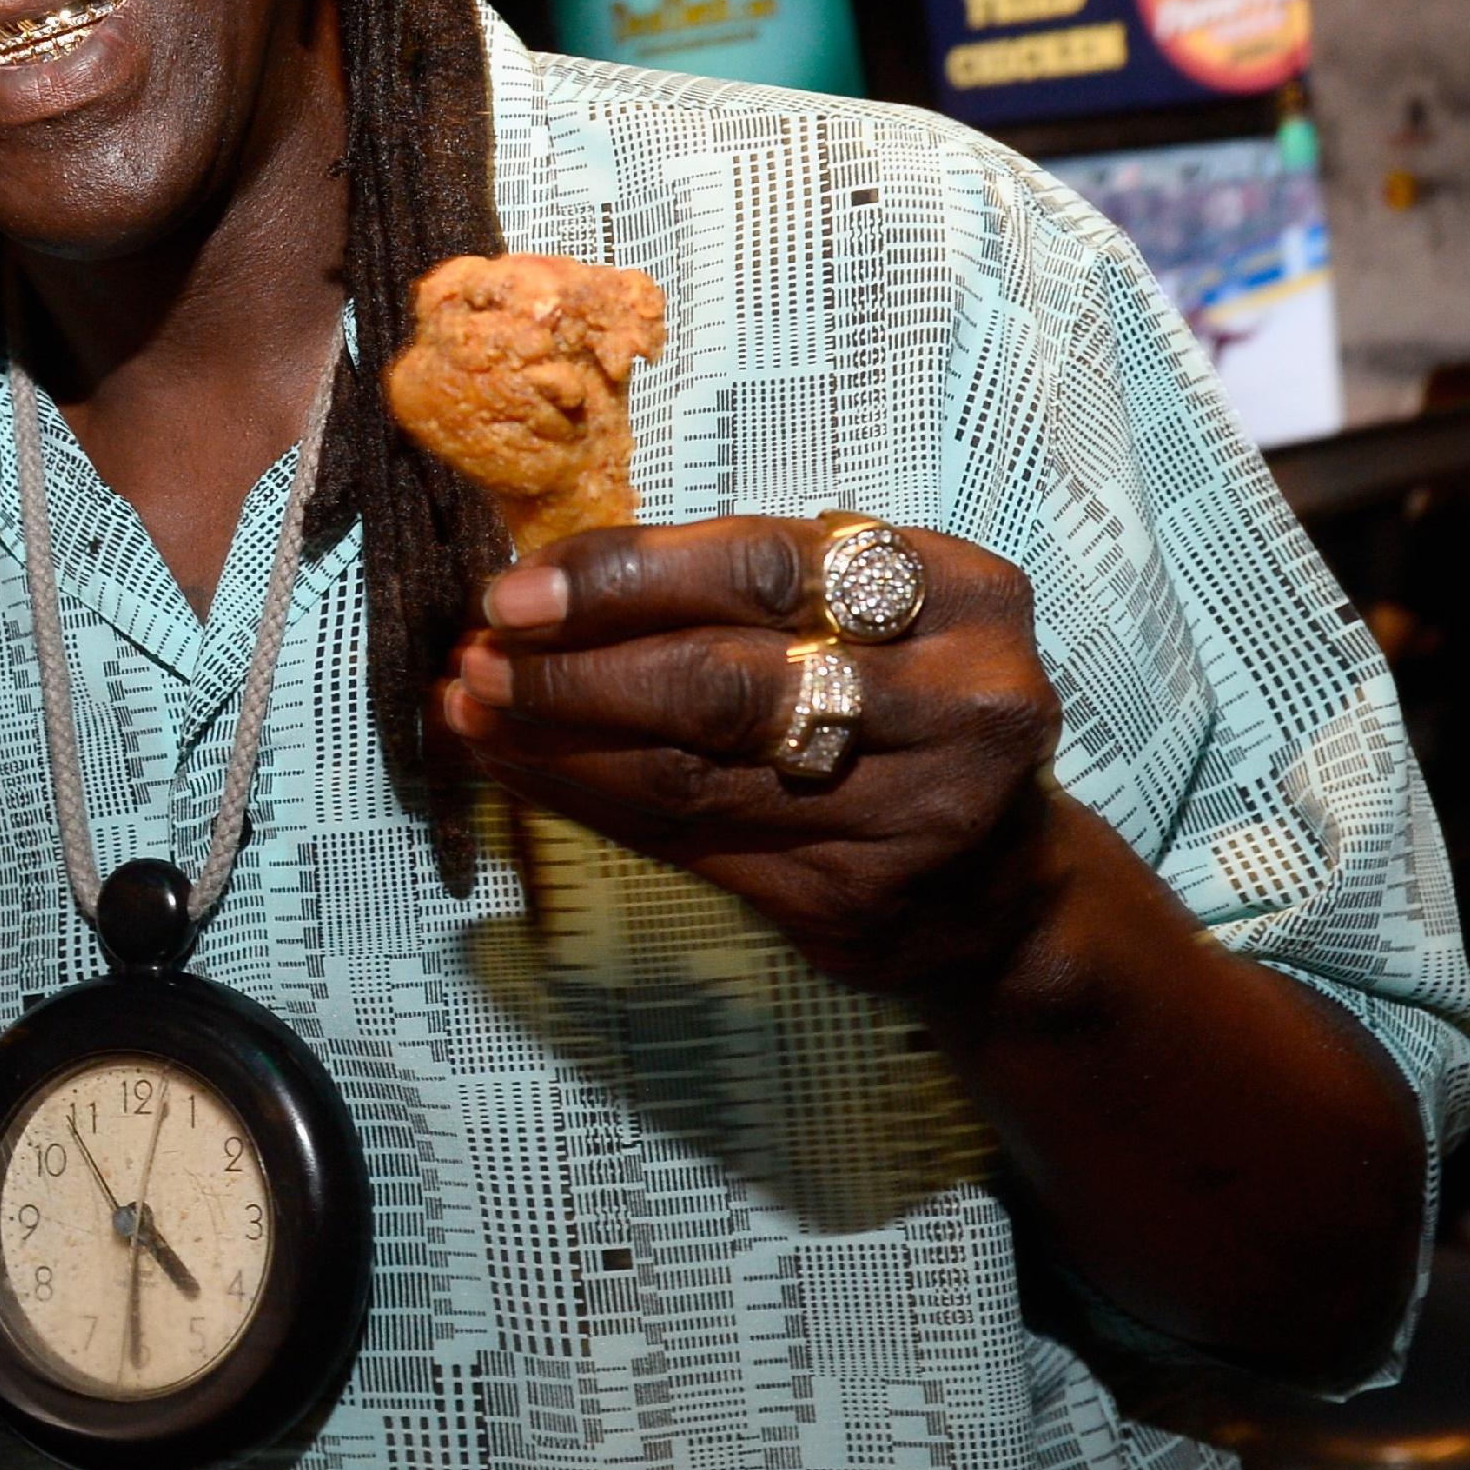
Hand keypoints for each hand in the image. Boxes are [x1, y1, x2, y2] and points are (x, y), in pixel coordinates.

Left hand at [440, 517, 1066, 998]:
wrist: (1000, 887)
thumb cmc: (903, 706)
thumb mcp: (868, 616)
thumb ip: (745, 587)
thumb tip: (553, 578)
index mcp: (961, 598)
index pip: (762, 569)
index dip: (626, 577)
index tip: (520, 589)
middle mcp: (955, 705)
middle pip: (723, 681)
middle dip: (576, 669)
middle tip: (478, 658)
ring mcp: (910, 815)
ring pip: (690, 774)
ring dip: (558, 742)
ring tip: (470, 712)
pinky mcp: (853, 900)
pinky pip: (687, 843)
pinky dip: (589, 801)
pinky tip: (523, 774)